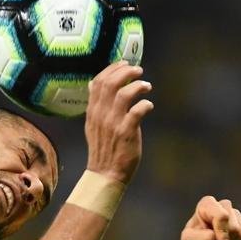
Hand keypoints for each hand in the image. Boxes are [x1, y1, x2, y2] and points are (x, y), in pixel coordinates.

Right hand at [84, 61, 154, 183]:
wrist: (105, 175)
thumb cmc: (104, 150)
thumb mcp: (93, 125)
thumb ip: (95, 105)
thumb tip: (92, 85)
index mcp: (92, 112)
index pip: (97, 82)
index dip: (112, 69)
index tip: (124, 64)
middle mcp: (101, 115)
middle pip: (110, 83)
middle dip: (126, 72)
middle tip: (139, 71)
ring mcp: (113, 124)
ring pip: (124, 94)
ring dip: (138, 86)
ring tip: (147, 87)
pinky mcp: (126, 133)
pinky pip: (137, 111)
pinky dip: (145, 105)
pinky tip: (149, 105)